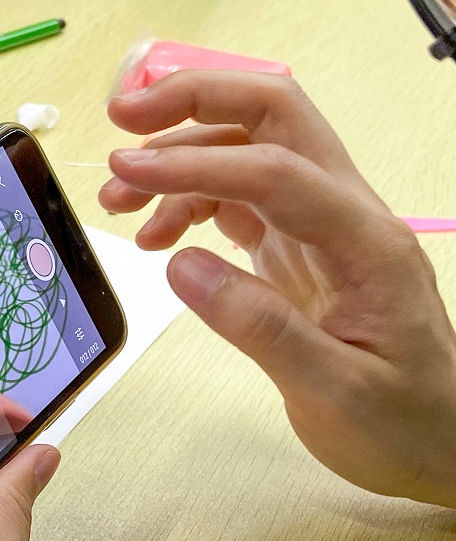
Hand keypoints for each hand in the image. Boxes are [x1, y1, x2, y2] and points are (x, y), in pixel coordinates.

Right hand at [99, 70, 455, 506]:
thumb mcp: (333, 391)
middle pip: (274, 116)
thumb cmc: (399, 421)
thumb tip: (181, 267)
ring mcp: (320, 226)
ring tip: (117, 202)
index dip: (195, 163)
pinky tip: (156, 237)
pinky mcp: (297, 246)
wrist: (440, 439)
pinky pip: (240, 197)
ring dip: (180, 158)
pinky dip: (189, 200)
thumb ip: (259, 326)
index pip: (274, 170)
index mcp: (366, 242)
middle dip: (196, 101)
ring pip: (248, 150)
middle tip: (123, 118)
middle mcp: (346, 215)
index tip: (125, 170)